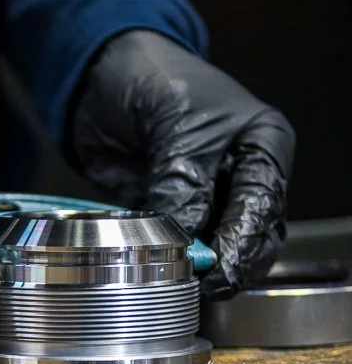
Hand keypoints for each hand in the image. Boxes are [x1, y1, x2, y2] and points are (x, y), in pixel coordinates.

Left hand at [69, 31, 295, 298]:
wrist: (101, 77)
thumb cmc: (151, 77)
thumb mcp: (174, 122)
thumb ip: (182, 179)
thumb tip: (185, 238)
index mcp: (261, 145)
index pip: (262, 205)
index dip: (242, 243)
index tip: (218, 269)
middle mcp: (243, 177)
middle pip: (251, 236)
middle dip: (230, 265)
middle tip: (204, 286)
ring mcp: (210, 198)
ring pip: (220, 249)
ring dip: (202, 269)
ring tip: (182, 284)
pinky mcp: (175, 214)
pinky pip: (180, 248)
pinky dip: (172, 263)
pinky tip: (160, 273)